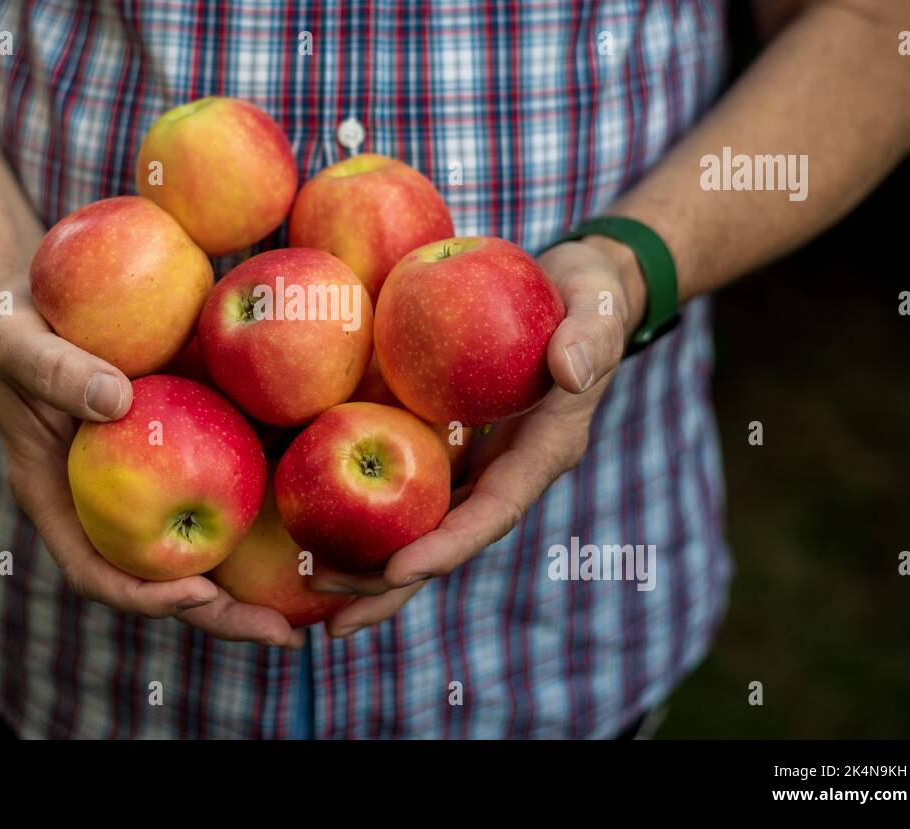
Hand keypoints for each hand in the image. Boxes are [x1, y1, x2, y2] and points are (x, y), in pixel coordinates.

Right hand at [0, 277, 303, 647]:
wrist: (40, 299)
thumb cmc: (15, 324)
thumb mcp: (19, 341)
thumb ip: (55, 370)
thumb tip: (116, 399)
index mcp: (58, 500)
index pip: (97, 573)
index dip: (146, 595)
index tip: (199, 593)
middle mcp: (108, 506)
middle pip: (164, 579)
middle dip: (223, 614)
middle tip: (285, 637)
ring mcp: (149, 483)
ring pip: (203, 544)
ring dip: (257, 577)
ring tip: (321, 600)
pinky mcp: (184, 449)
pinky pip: (227, 482)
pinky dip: (271, 502)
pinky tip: (323, 510)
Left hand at [312, 236, 645, 635]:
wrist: (576, 290)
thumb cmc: (591, 296)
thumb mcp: (598, 305)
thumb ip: (590, 335)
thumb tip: (572, 370)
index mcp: (543, 451)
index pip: (494, 510)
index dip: (449, 545)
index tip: (398, 570)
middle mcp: (506, 470)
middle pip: (447, 541)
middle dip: (393, 584)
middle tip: (334, 619)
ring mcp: (474, 462)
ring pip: (421, 526)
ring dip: (370, 564)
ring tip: (311, 593)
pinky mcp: (447, 443)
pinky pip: (406, 485)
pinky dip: (366, 511)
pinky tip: (315, 526)